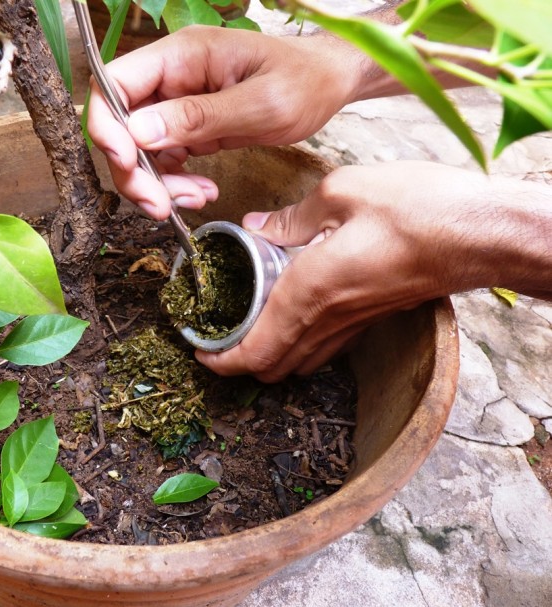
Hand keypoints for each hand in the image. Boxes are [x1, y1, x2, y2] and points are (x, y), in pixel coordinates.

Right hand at [87, 26, 364, 218]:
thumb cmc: (304, 81)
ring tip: (194, 199)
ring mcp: (177, 103)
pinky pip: (163, 160)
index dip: (108, 126)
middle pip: (120, 125)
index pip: (114, 84)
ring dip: (156, 184)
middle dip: (133, 171)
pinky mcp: (188, 127)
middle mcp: (171, 77)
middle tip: (159, 205)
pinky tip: (202, 191)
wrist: (328, 84)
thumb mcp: (259, 104)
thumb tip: (140, 131)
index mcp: (182, 56)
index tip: (127, 163)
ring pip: (138, 150)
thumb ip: (198, 117)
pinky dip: (175, 183)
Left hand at [196, 162, 551, 381]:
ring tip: (245, 329)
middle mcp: (329, 318)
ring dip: (267, 355)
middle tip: (216, 339)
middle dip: (238, 362)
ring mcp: (355, 324)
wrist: (483, 232)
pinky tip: (292, 315)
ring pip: (299, 361)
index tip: (201, 354)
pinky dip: (297, 344)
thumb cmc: (419, 209)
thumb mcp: (343, 192)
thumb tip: (258, 226)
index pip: (255, 350)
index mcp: (309, 291)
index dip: (222, 361)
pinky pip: (325, 346)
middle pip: (273, 366)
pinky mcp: (374, 318)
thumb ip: (292, 216)